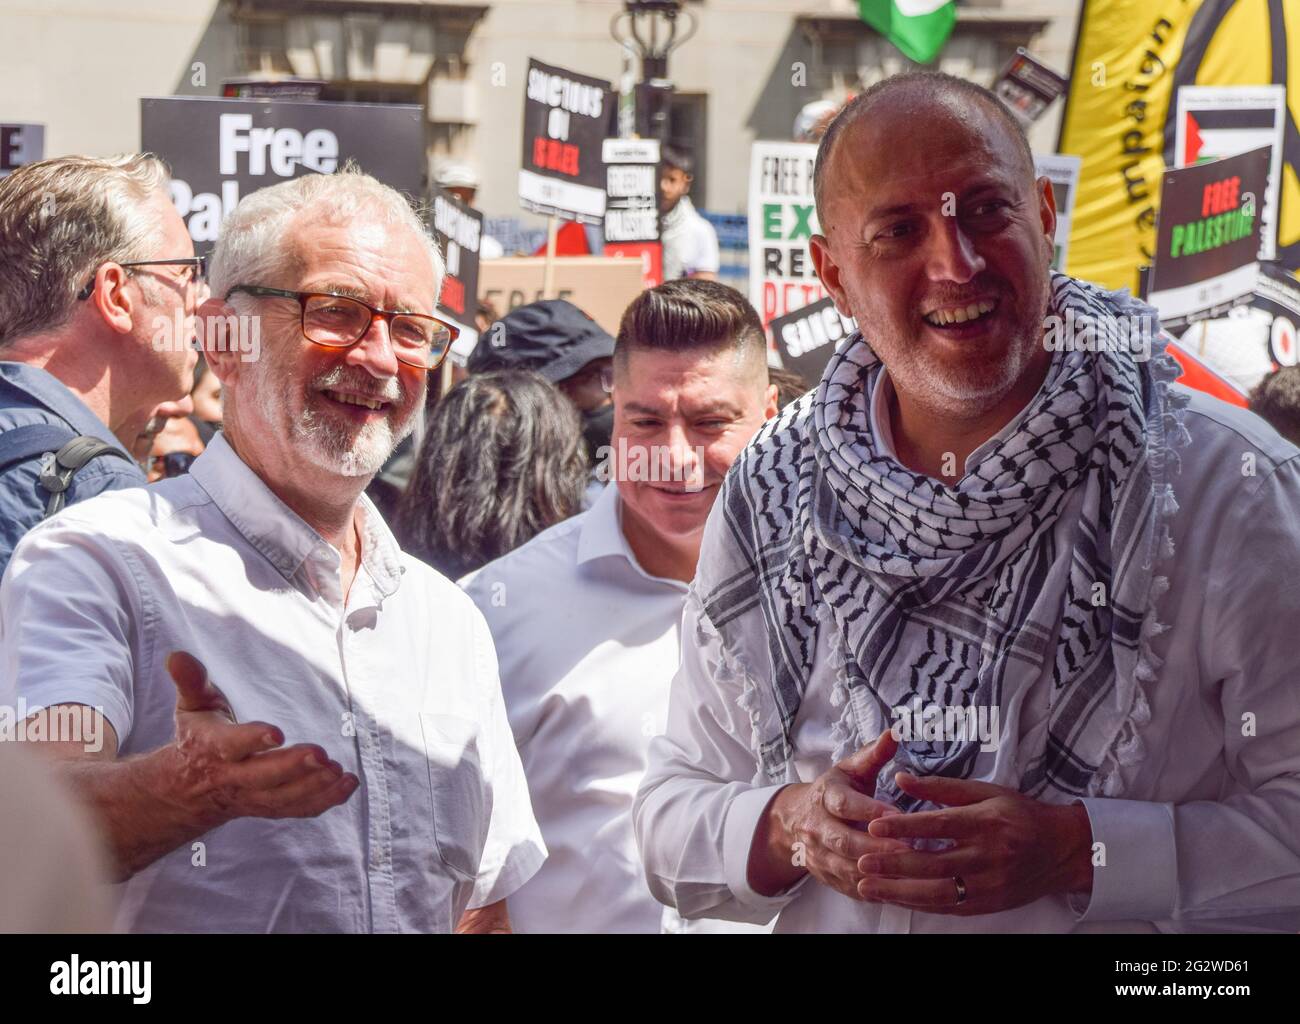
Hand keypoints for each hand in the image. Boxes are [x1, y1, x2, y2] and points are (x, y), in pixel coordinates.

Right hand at [162, 651, 359, 831]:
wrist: (189, 789)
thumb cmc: (199, 736)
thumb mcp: (192, 706)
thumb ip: (191, 681)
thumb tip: (177, 656)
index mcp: (212, 748)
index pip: (231, 746)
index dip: (252, 739)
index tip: (277, 732)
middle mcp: (233, 777)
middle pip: (262, 777)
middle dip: (291, 767)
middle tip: (321, 754)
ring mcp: (252, 796)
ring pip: (282, 798)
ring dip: (313, 786)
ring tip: (338, 771)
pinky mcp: (270, 805)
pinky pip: (297, 809)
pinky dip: (324, 801)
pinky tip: (348, 785)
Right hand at [750, 730, 910, 898]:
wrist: (795, 820)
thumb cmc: (836, 791)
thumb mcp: (851, 770)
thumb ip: (874, 755)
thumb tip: (895, 733)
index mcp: (825, 796)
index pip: (844, 804)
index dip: (868, 810)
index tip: (896, 814)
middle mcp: (817, 827)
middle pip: (844, 841)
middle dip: (876, 847)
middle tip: (910, 849)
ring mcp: (819, 855)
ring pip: (846, 868)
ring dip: (877, 872)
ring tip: (910, 873)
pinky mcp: (826, 876)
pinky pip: (850, 888)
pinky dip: (873, 891)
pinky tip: (899, 890)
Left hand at [855, 773, 1093, 915]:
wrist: (1063, 850)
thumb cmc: (1020, 814)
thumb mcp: (985, 791)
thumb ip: (941, 786)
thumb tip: (900, 778)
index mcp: (986, 822)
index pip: (939, 825)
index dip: (905, 826)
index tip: (874, 824)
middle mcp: (988, 856)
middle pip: (933, 863)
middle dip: (893, 865)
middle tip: (861, 861)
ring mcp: (989, 884)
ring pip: (937, 891)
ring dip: (898, 891)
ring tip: (866, 886)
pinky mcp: (988, 904)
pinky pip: (948, 906)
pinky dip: (919, 904)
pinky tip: (895, 899)